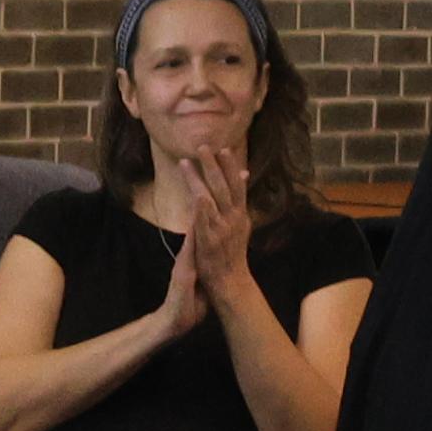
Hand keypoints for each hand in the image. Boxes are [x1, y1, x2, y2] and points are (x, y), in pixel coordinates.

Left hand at [181, 149, 269, 311]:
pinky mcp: (210, 240)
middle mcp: (234, 219)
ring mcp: (222, 229)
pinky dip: (203, 205)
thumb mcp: (239, 228)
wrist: (231, 285)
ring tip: (189, 160)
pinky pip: (205, 220)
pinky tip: (197, 193)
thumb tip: (241, 178)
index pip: (237, 186)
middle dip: (215, 165)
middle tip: (205, 146)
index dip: (231, 167)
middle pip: (226, 186)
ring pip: (213, 197)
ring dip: (202, 179)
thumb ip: (237, 204)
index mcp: (240, 216)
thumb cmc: (230, 257)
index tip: (224, 149)